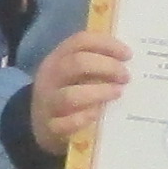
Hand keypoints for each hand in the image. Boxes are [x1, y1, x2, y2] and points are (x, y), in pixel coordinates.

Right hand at [25, 30, 132, 155]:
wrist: (39, 123)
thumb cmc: (66, 91)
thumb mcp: (72, 72)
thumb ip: (93, 63)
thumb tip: (128, 59)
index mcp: (58, 57)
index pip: (80, 41)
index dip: (106, 44)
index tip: (127, 54)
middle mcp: (50, 77)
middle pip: (77, 64)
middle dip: (107, 67)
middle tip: (126, 77)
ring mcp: (48, 102)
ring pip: (71, 95)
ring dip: (99, 93)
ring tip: (118, 93)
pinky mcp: (50, 127)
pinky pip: (67, 123)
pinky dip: (85, 118)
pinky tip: (98, 115)